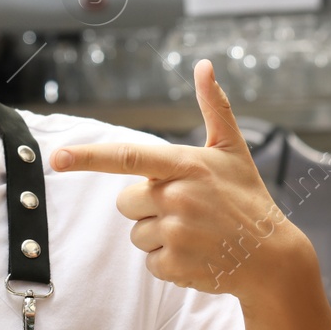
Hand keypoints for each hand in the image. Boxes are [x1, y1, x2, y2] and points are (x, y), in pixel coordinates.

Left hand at [49, 59, 311, 302]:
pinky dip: (168, 261)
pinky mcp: (175, 265)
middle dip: (147, 206)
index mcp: (186, 166)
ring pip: (136, 233)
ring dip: (158, 235)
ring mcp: (176, 233)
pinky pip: (149, 261)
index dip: (88, 157)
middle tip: (186, 209)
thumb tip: (204, 65)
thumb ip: (214, 106)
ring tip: (195, 233)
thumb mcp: (233, 150)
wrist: (273, 258)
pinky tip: (196, 254)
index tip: (57, 158)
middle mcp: (178, 197)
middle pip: (125, 202)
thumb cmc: (247, 198)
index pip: (128, 158)